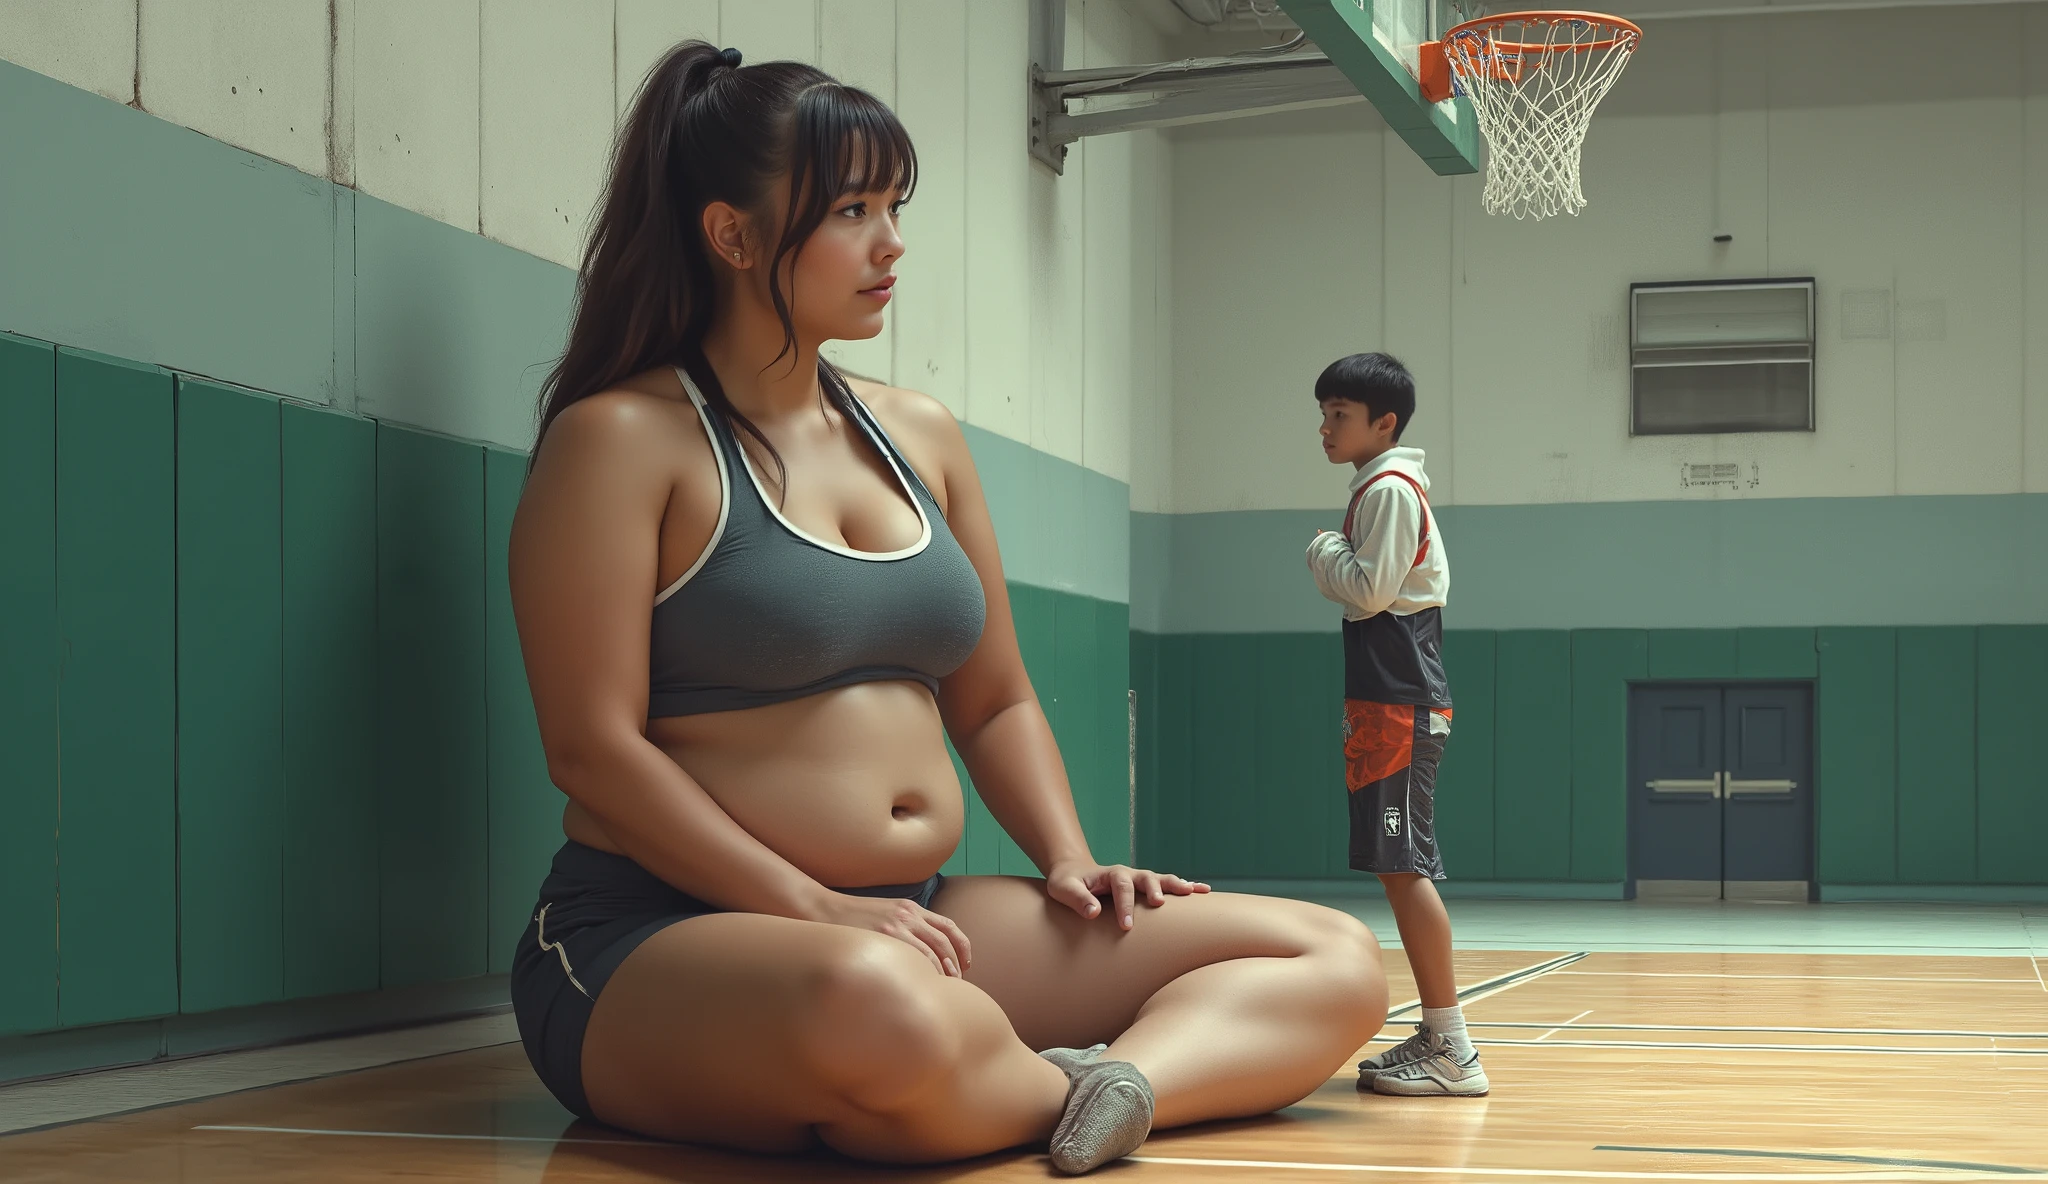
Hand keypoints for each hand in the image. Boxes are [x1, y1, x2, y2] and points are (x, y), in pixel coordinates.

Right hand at [811, 892, 971, 977]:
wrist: (824, 909)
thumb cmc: (854, 916)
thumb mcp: (886, 912)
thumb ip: (906, 925)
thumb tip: (925, 952)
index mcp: (911, 908)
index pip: (949, 927)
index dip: (962, 947)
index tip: (966, 965)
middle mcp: (908, 915)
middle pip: (945, 942)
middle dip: (956, 965)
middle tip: (957, 983)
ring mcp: (896, 926)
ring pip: (933, 952)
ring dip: (944, 972)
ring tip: (944, 989)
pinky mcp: (884, 937)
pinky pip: (914, 957)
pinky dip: (926, 972)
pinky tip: (925, 984)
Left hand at [1045, 859, 1210, 930]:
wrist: (1073, 872)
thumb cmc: (1067, 883)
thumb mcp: (1063, 889)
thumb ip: (1077, 899)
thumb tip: (1093, 913)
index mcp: (1109, 873)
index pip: (1120, 886)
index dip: (1125, 905)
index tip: (1127, 925)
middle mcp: (1128, 873)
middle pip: (1146, 877)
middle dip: (1154, 889)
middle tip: (1159, 904)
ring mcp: (1139, 879)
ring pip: (1161, 879)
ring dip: (1177, 885)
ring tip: (1195, 892)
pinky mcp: (1145, 887)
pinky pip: (1167, 885)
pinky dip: (1185, 886)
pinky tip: (1202, 891)